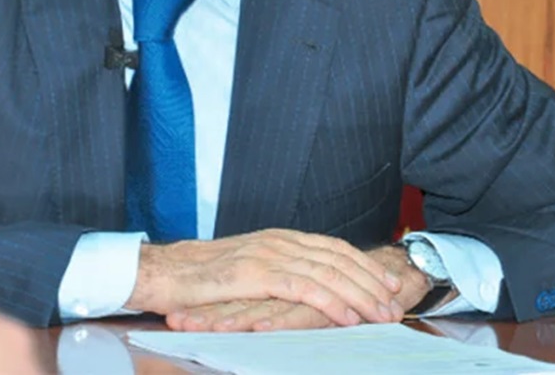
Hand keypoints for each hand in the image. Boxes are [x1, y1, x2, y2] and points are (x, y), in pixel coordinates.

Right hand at [164, 245, 437, 331]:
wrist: (158, 271)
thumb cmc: (195, 277)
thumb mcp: (242, 269)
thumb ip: (272, 273)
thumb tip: (298, 287)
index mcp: (277, 238)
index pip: (331, 247)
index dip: (362, 263)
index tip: (387, 280)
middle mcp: (277, 241)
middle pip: (337, 258)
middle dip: (370, 281)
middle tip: (396, 301)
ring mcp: (266, 255)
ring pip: (326, 272)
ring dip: (360, 294)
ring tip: (382, 313)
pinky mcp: (253, 275)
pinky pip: (302, 288)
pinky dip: (330, 301)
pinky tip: (348, 316)